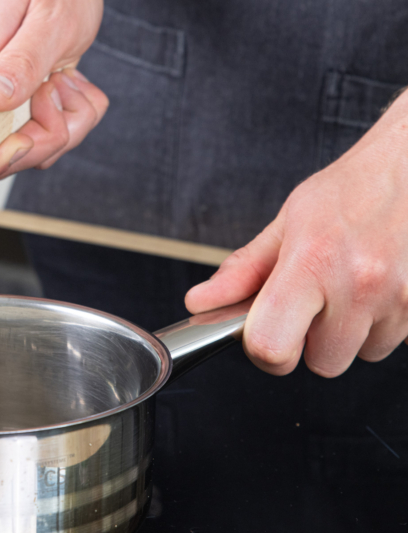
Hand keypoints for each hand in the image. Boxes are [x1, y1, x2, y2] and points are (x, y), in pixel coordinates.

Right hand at [0, 0, 108, 180]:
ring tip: (65, 80)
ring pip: (29, 151)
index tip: (23, 139)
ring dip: (64, 124)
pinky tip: (70, 83)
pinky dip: (74, 117)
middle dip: (41, 140)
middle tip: (57, 93)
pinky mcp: (22, 106)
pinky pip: (49, 137)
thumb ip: (19, 61)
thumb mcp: (46, 19)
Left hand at [185, 90, 407, 376]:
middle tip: (315, 301)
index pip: (272, 346)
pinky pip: (392, 342)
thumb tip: (201, 302)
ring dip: (351, 332)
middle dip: (313, 341)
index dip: (264, 349)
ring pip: (362, 354)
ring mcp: (399, 298)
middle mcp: (359, 285)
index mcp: (311, 262)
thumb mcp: (287, 223)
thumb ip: (243, 271)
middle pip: (322, 363)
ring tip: (351, 285)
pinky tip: (377, 286)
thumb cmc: (352, 191)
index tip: (265, 332)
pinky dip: (381, 323)